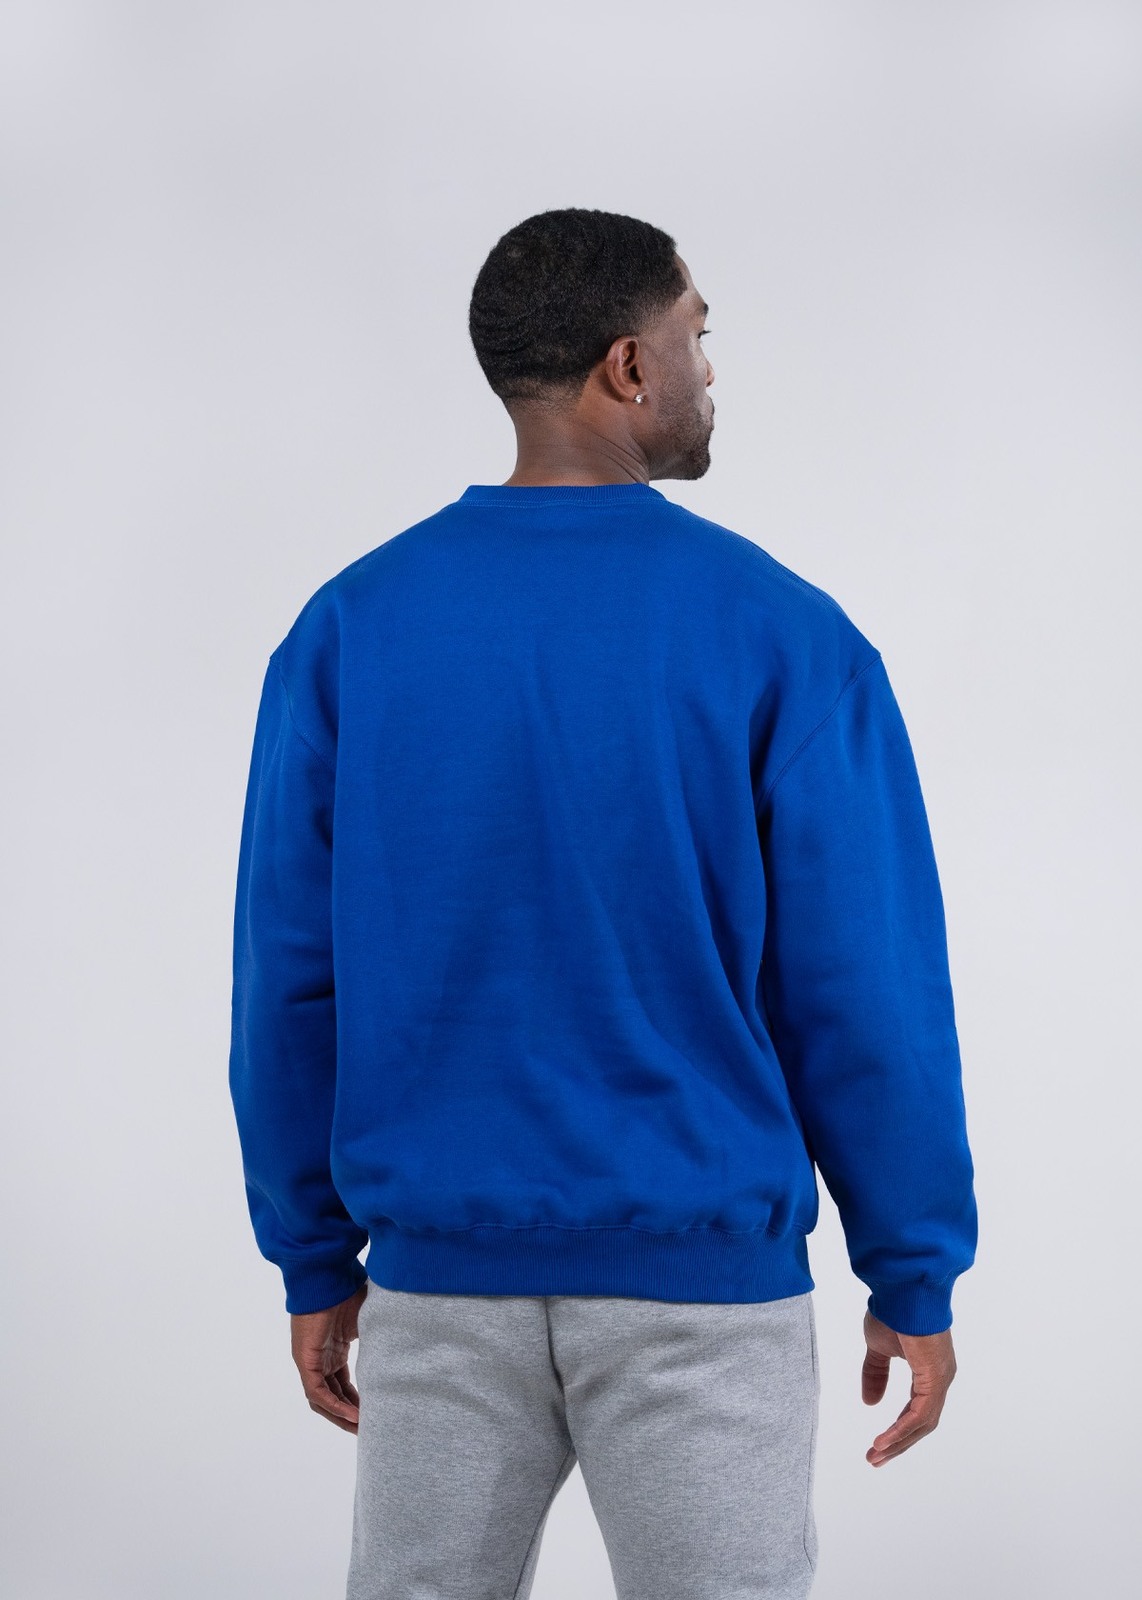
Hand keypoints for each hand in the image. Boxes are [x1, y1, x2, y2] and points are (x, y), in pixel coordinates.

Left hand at [290, 1283, 367, 1433]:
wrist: (327, 1276)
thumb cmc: (347, 1289)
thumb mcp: (369, 1318)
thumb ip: (380, 1333)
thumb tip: (409, 1336)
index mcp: (333, 1350)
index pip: (342, 1385)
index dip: (356, 1401)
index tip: (374, 1413)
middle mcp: (320, 1359)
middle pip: (332, 1396)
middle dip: (349, 1414)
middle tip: (369, 1429)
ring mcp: (311, 1361)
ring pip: (323, 1400)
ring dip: (340, 1416)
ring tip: (360, 1429)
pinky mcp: (306, 1361)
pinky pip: (318, 1392)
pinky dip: (334, 1405)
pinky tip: (351, 1416)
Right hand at [861, 1309, 957, 1466]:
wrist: (902, 1289)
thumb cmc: (892, 1311)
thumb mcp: (878, 1348)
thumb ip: (875, 1374)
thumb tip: (869, 1402)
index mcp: (929, 1371)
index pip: (916, 1411)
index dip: (897, 1429)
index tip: (877, 1445)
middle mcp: (940, 1378)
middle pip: (921, 1424)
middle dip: (897, 1443)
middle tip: (874, 1459)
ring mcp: (941, 1379)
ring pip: (922, 1424)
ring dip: (898, 1442)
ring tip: (875, 1455)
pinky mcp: (936, 1377)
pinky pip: (920, 1414)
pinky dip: (901, 1429)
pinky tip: (883, 1440)